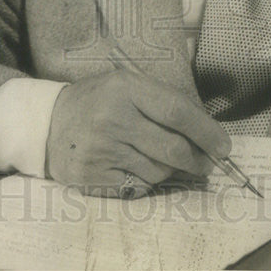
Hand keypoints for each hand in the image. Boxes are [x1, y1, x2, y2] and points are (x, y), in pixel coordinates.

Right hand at [46, 70, 230, 197]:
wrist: (47, 124)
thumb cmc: (98, 101)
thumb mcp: (127, 86)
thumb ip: (163, 103)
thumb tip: (207, 134)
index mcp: (125, 88)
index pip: (177, 111)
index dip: (206, 131)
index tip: (224, 146)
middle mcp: (113, 118)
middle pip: (173, 147)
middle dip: (198, 159)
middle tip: (207, 164)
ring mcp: (102, 149)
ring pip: (159, 170)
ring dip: (171, 169)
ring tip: (163, 159)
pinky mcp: (94, 175)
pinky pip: (139, 185)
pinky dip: (148, 179)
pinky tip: (137, 166)